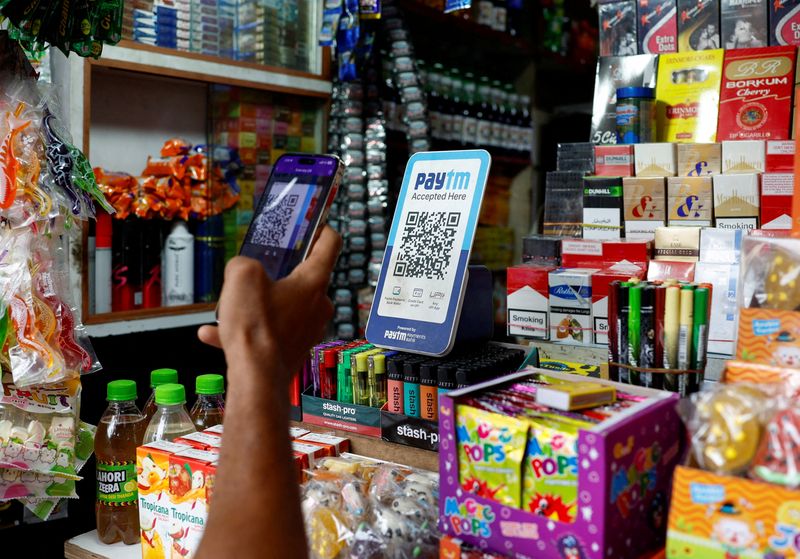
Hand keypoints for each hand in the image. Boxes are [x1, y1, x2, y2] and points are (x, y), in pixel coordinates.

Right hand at [199, 226, 341, 382]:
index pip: (329, 245)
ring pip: (280, 308)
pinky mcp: (293, 350)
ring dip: (254, 306)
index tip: (314, 224)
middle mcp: (318, 306)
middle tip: (255, 271)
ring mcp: (307, 330)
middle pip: (302, 279)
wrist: (255, 377)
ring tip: (228, 309)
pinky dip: (244, 331)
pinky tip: (213, 334)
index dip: (321, 229)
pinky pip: (268, 333)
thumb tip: (242, 270)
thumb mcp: (241, 277)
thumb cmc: (256, 326)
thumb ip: (243, 263)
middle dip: (277, 274)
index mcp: (313, 283)